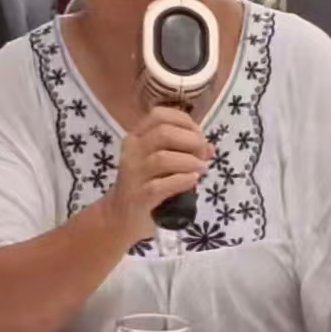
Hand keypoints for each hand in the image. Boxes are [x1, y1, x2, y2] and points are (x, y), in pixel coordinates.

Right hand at [102, 106, 212, 242]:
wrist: (121, 216)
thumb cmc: (147, 183)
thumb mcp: (163, 162)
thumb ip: (184, 151)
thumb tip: (209, 148)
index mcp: (137, 137)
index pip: (159, 115)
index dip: (185, 121)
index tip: (199, 135)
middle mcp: (131, 151)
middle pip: (164, 133)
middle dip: (191, 141)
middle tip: (204, 154)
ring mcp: (132, 174)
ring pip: (162, 159)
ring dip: (189, 162)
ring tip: (201, 169)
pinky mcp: (137, 197)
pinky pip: (159, 186)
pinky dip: (181, 181)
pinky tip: (192, 181)